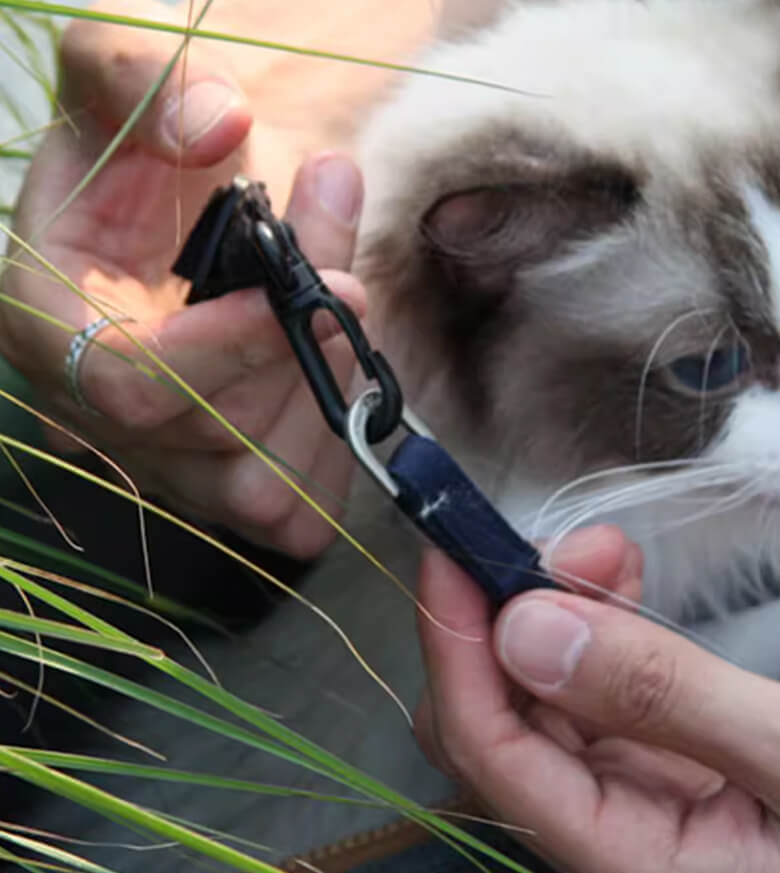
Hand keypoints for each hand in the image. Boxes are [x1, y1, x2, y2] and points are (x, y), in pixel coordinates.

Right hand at [0, 1, 440, 557]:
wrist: (183, 206)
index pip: (126, 380)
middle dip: (304, 351)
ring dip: (327, 391)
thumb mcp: (115, 70)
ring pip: (266, 484)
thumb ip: (146, 79)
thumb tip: (221, 124)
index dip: (227, 346)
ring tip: (335, 298)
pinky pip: (302, 510)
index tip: (321, 288)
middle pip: (215, 432)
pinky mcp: (233, 497)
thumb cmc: (140, 150)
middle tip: (349, 268)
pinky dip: (339, 442)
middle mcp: (97, 418)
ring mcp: (168, 469)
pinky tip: (331, 364)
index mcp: (46, 324)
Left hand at [415, 528, 779, 872]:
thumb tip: (525, 633)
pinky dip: (609, 642)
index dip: (459, 649)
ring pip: (560, 714)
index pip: (497, 758)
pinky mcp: (694, 786)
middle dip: (513, 627)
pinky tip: (626, 590)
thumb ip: (664, 696)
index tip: (452, 550)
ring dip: (564, 625)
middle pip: (513, 735)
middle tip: (568, 540)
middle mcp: (631, 856)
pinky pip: (615, 708)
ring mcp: (661, 821)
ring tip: (605, 551)